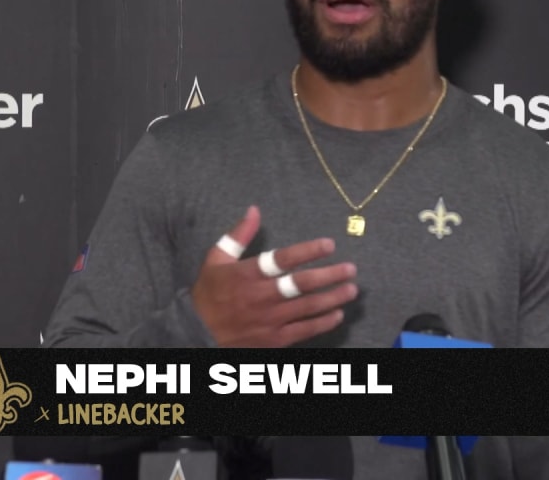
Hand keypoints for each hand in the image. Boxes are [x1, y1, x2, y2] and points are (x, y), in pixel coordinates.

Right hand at [191, 206, 357, 346]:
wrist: (197, 334)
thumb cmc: (209, 293)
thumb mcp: (216, 260)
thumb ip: (238, 235)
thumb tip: (254, 210)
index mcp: (248, 275)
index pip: (282, 260)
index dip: (307, 251)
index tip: (330, 244)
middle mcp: (261, 297)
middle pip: (301, 286)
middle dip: (329, 276)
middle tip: (350, 269)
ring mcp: (269, 321)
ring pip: (307, 308)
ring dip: (332, 298)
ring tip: (351, 290)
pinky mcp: (274, 339)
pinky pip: (304, 331)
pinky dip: (323, 323)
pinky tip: (337, 315)